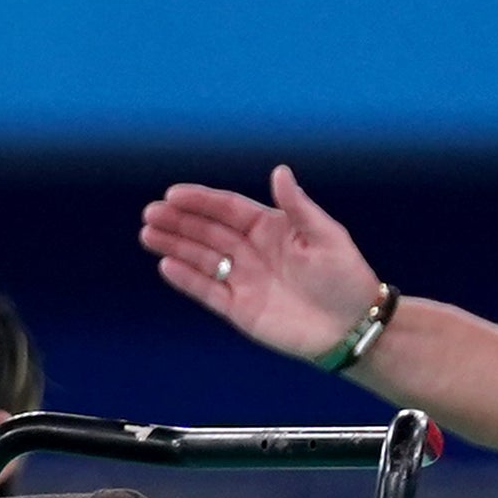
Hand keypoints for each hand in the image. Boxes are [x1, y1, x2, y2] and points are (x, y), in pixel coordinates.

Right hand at [140, 169, 384, 365]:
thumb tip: (279, 171)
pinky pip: (207, 291)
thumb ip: (297, 206)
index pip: (228, 209)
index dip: (200, 201)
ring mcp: (242, 279)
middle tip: (151, 213)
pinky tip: (167, 265)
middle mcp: (252, 251)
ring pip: (201, 258)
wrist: (350, 326)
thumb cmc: (344, 276)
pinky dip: (186, 279)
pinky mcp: (238, 308)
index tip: (173, 194)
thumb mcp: (325, 236)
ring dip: (175, 246)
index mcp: (271, 228)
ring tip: (147, 234)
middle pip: (207, 231)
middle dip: (178, 221)